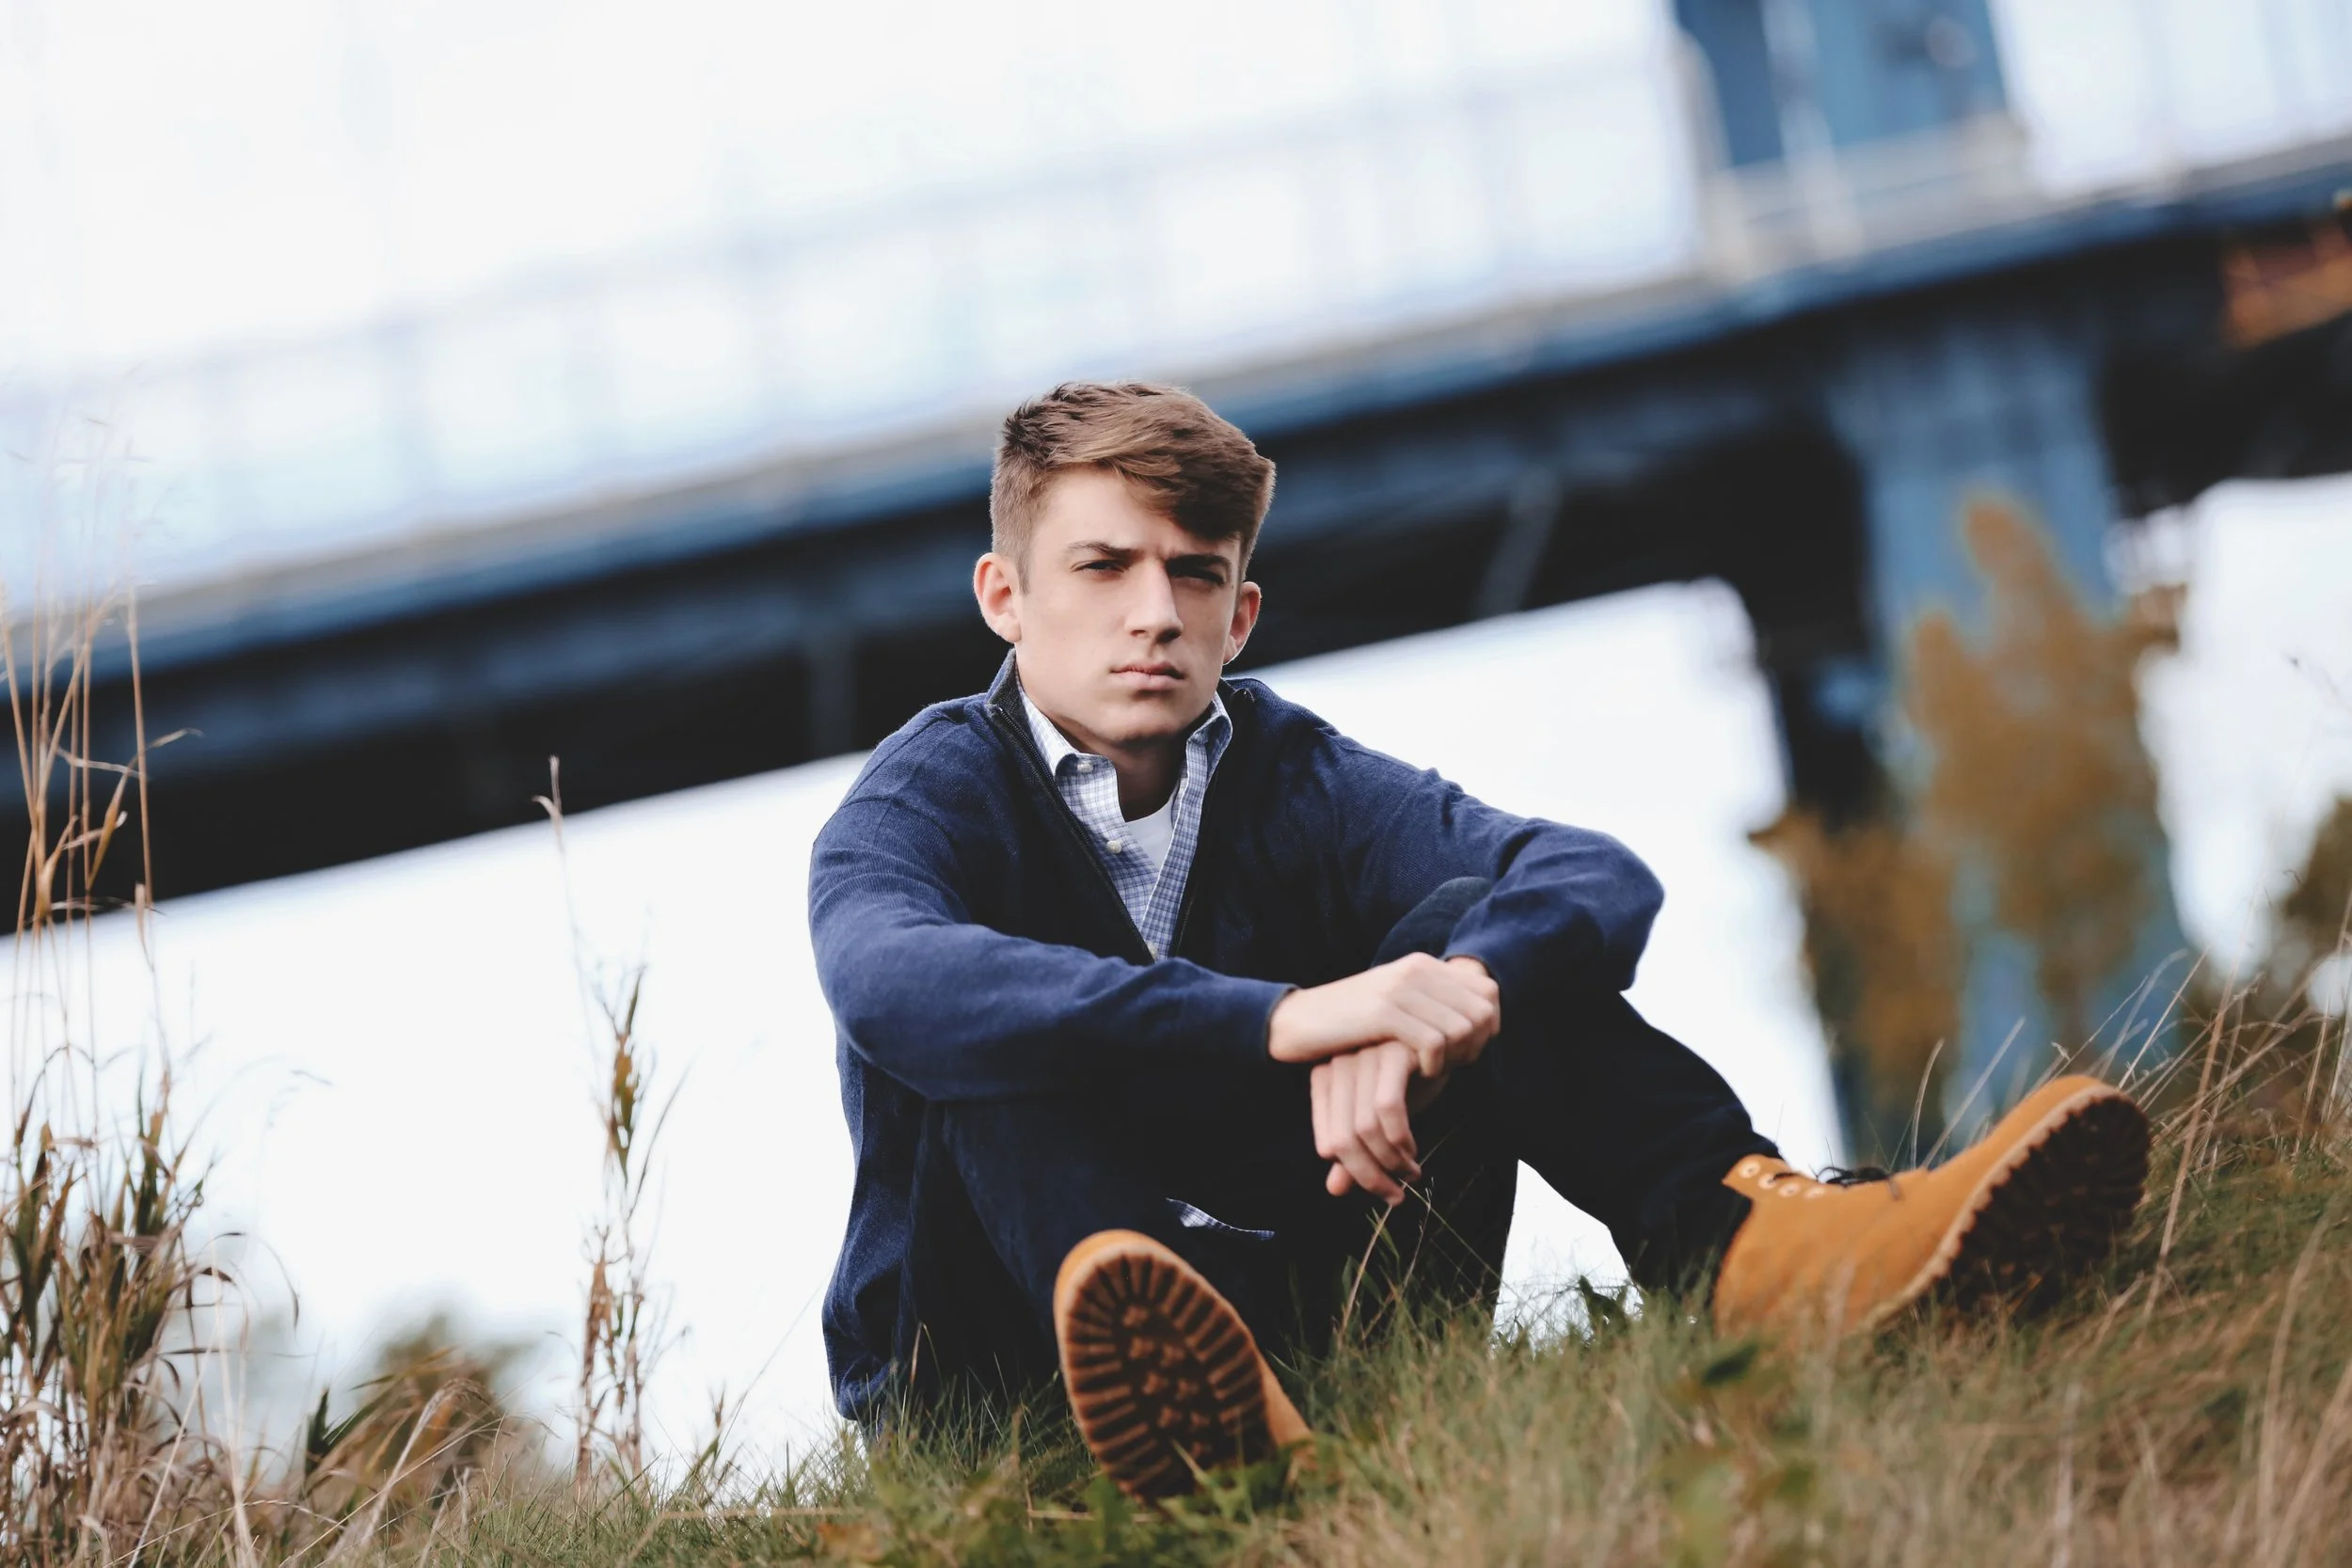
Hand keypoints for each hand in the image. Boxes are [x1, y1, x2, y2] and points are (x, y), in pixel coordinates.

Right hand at [1268, 953, 1499, 1080]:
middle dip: (1475, 1045)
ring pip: (1462, 1028)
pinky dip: (1434, 1064)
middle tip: (1451, 1064)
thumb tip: (1483, 1021)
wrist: (1298, 1021)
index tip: (1465, 1049)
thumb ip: (1434, 1004)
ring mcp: (1400, 989)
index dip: (1487, 1026)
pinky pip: (1433, 1042)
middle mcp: (1416, 970)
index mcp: (1423, 965)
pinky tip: (1417, 1072)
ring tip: (1433, 1068)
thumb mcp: (1397, 1004)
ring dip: (1455, 1057)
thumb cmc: (1351, 1023)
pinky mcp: (1384, 1013)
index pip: (1488, 991)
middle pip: (1482, 1012)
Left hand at [1309, 1040, 1419, 1203]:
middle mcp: (1340, 1064)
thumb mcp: (1377, 1119)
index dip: (1353, 1174)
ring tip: (1411, 1174)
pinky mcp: (1392, 1051)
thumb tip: (1333, 1189)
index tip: (1382, 1190)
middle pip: (1343, 1140)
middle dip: (1371, 1177)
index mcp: (1326, 1078)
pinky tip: (1414, 1150)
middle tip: (1396, 1195)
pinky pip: (1388, 1106)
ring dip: (1390, 1162)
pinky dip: (1401, 1138)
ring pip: (1365, 1128)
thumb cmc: (1407, 1081)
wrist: (1444, 1040)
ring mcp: (1365, 1056)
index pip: (1328, 1143)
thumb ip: (1354, 1150)